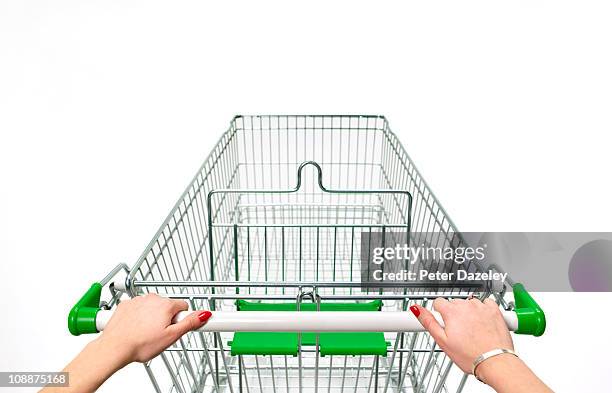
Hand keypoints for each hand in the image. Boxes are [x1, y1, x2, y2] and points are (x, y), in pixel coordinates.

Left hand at [41, 293, 210, 392]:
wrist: (114, 346)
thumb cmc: (140, 344)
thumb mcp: (171, 337)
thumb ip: (189, 323)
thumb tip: (204, 314)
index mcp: (166, 305)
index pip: (183, 307)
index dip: (181, 319)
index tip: (177, 327)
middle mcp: (152, 298)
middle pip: (167, 306)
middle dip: (166, 318)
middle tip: (160, 334)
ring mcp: (138, 300)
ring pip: (152, 307)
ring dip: (152, 317)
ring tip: (146, 333)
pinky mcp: (126, 304)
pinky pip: (138, 307)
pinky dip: (138, 316)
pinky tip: (136, 328)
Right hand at [410, 298, 512, 373]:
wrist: (495, 362)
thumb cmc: (470, 355)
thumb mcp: (442, 341)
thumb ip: (428, 322)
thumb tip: (416, 309)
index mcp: (451, 311)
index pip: (438, 302)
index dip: (438, 312)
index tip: (443, 321)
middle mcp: (467, 305)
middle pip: (454, 303)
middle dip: (453, 314)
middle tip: (457, 331)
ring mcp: (482, 307)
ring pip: (469, 303)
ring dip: (468, 312)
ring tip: (471, 330)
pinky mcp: (495, 310)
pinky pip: (486, 303)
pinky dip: (483, 309)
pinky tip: (482, 322)